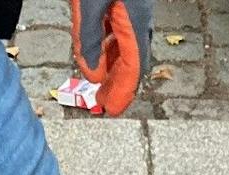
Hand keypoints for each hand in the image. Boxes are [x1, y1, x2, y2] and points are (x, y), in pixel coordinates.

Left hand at [70, 0, 152, 116]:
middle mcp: (140, 18)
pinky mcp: (127, 1)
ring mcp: (135, 9)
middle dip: (118, 84)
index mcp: (135, 22)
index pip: (132, 68)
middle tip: (104, 102)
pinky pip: (120, 30)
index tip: (112, 109)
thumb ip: (89, 39)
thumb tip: (93, 76)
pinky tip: (99, 50)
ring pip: (126, 46)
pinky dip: (110, 47)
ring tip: (100, 81)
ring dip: (113, 66)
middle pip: (131, 60)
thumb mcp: (89, 4)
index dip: (122, 92)